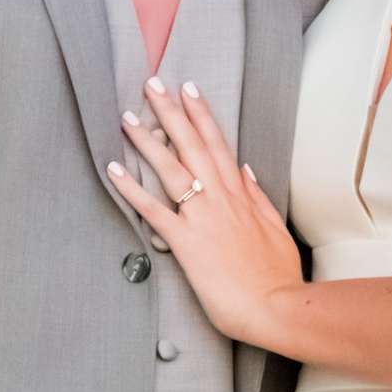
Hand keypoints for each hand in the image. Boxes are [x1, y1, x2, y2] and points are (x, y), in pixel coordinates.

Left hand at [108, 78, 303, 343]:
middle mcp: (220, 198)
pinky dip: (132, 189)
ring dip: (148, 141)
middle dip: (171, 112)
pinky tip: (114, 170)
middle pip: (192, 146)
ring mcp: (202, 218)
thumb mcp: (275, 229)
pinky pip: (153, 211)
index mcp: (242, 195)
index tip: (189, 90)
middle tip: (152, 84)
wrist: (276, 306)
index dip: (201, 115)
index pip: (218, 144)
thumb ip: (259, 197)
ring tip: (127, 117)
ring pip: (171, 169)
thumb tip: (246, 169)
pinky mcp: (186, 242)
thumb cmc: (277, 275)